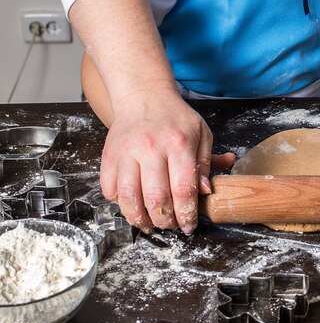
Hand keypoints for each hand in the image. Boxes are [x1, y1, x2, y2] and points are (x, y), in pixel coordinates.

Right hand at [99, 90, 234, 234]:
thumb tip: (206, 191)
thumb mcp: (202, 134)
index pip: (183, 189)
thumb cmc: (176, 118)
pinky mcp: (109, 156)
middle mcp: (150, 148)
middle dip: (165, 221)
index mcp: (178, 144)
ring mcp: (126, 152)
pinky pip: (110, 189)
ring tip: (150, 224)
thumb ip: (206, 164)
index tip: (189, 225)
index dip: (186, 214)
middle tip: (171, 225)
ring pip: (129, 198)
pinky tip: (133, 206)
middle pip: (156, 198)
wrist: (144, 96)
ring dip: (140, 218)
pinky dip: (120, 204)